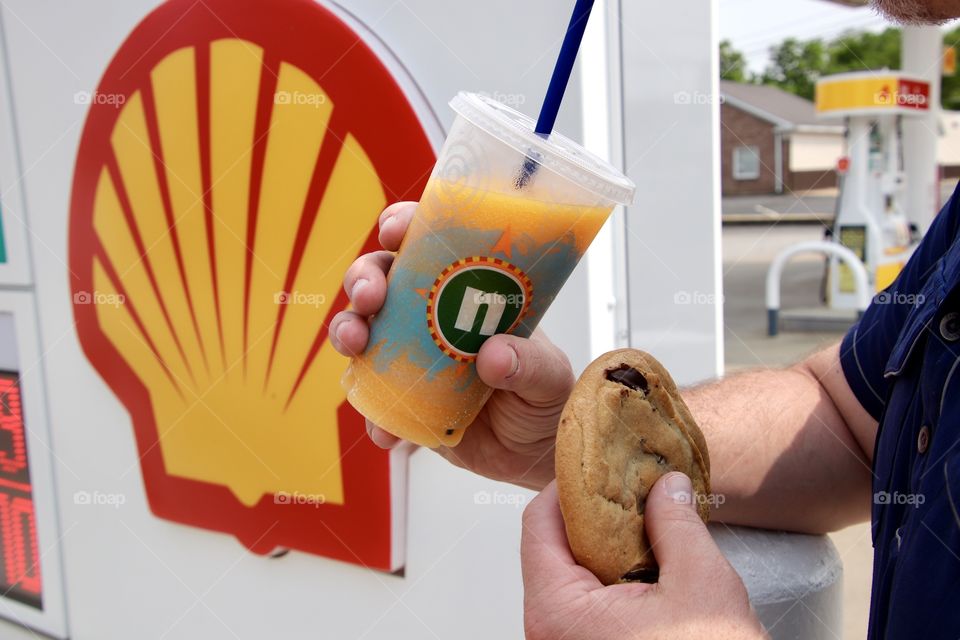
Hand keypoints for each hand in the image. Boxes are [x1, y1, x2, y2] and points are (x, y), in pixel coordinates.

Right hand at [330, 202, 574, 489]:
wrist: (535, 457)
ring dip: (349, 330)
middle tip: (370, 297)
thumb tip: (494, 356)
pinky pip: (371, 400)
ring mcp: (409, 357)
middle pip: (381, 279)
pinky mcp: (400, 401)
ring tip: (356, 346)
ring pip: (362, 329)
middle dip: (364, 278)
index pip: (428, 242)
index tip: (393, 230)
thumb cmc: (546, 398)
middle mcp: (429, 316)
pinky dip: (370, 413)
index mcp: (466, 290)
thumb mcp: (551, 376)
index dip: (404, 226)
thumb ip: (530, 364)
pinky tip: (386, 431)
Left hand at [521, 474, 766, 639]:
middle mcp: (547, 632)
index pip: (537, 524)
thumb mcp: (701, 583)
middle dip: (593, 516)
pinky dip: (611, 578)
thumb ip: (676, 525)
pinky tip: (647, 565)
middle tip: (630, 490)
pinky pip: (586, 604)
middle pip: (551, 548)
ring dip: (606, 547)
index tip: (599, 467)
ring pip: (570, 576)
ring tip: (646, 525)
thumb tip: (666, 487)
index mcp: (557, 611)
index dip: (567, 487)